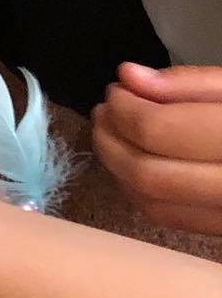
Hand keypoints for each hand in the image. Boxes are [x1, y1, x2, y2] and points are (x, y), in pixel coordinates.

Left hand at [93, 62, 221, 235]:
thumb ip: (193, 84)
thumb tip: (129, 77)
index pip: (162, 131)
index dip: (126, 109)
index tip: (116, 89)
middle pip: (150, 174)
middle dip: (113, 140)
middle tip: (106, 111)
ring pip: (155, 204)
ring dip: (119, 167)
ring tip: (113, 132)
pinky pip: (174, 220)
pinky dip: (142, 192)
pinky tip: (137, 163)